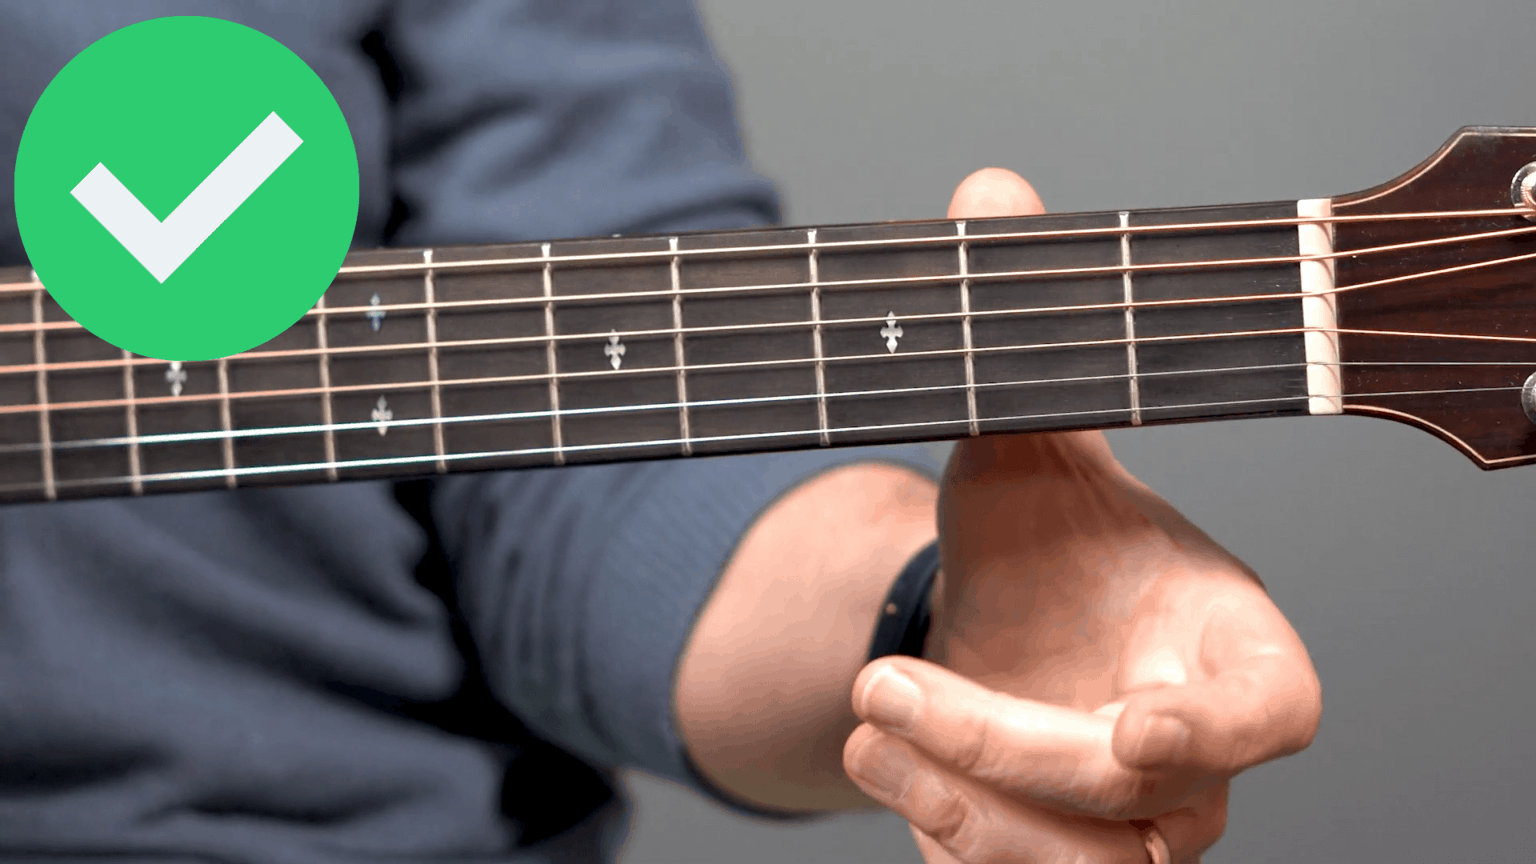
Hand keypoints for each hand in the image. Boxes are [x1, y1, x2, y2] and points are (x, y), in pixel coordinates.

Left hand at [841, 168, 1322, 862]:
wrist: (1004, 623)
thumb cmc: (1048, 547)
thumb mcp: (1025, 451)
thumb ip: (1021, 352)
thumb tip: (988, 194)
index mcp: (1228, 647)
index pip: (1272, 713)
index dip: (1220, 730)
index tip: (1138, 722)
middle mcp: (1190, 752)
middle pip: (1137, 800)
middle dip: (1005, 751)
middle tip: (888, 689)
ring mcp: (1121, 822)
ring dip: (960, 809)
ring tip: (869, 725)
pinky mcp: (1050, 857)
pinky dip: (944, 843)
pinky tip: (879, 762)